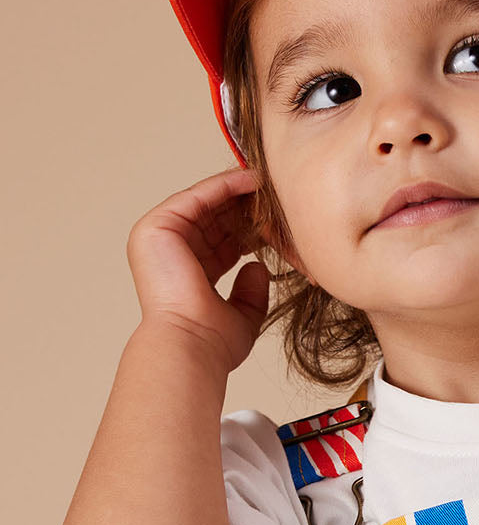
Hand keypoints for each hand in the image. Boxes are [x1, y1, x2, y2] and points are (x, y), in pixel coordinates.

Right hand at [125, 165, 269, 372]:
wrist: (192, 344)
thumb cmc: (212, 340)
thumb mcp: (241, 314)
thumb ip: (250, 293)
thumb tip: (259, 268)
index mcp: (186, 273)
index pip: (219, 241)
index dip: (247, 227)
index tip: (274, 218)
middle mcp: (169, 253)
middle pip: (212, 218)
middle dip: (244, 205)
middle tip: (275, 193)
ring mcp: (159, 237)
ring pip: (205, 203)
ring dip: (237, 190)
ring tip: (268, 180)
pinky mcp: (157, 226)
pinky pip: (198, 196)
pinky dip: (225, 185)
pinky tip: (252, 180)